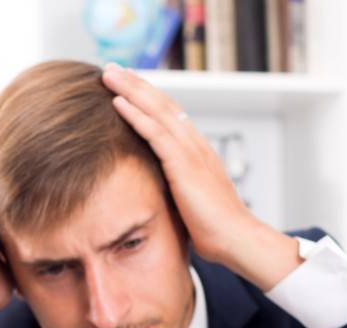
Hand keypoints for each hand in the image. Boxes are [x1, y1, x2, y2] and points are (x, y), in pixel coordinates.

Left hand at [100, 64, 302, 291]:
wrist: (237, 240)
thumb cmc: (215, 231)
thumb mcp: (190, 203)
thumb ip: (176, 190)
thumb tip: (160, 195)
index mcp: (197, 152)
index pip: (171, 115)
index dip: (149, 98)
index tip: (128, 85)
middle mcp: (195, 144)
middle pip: (162, 104)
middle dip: (137, 84)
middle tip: (113, 68)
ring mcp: (191, 152)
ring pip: (157, 110)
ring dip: (131, 89)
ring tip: (109, 74)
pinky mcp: (183, 165)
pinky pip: (155, 132)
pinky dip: (135, 115)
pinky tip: (118, 101)